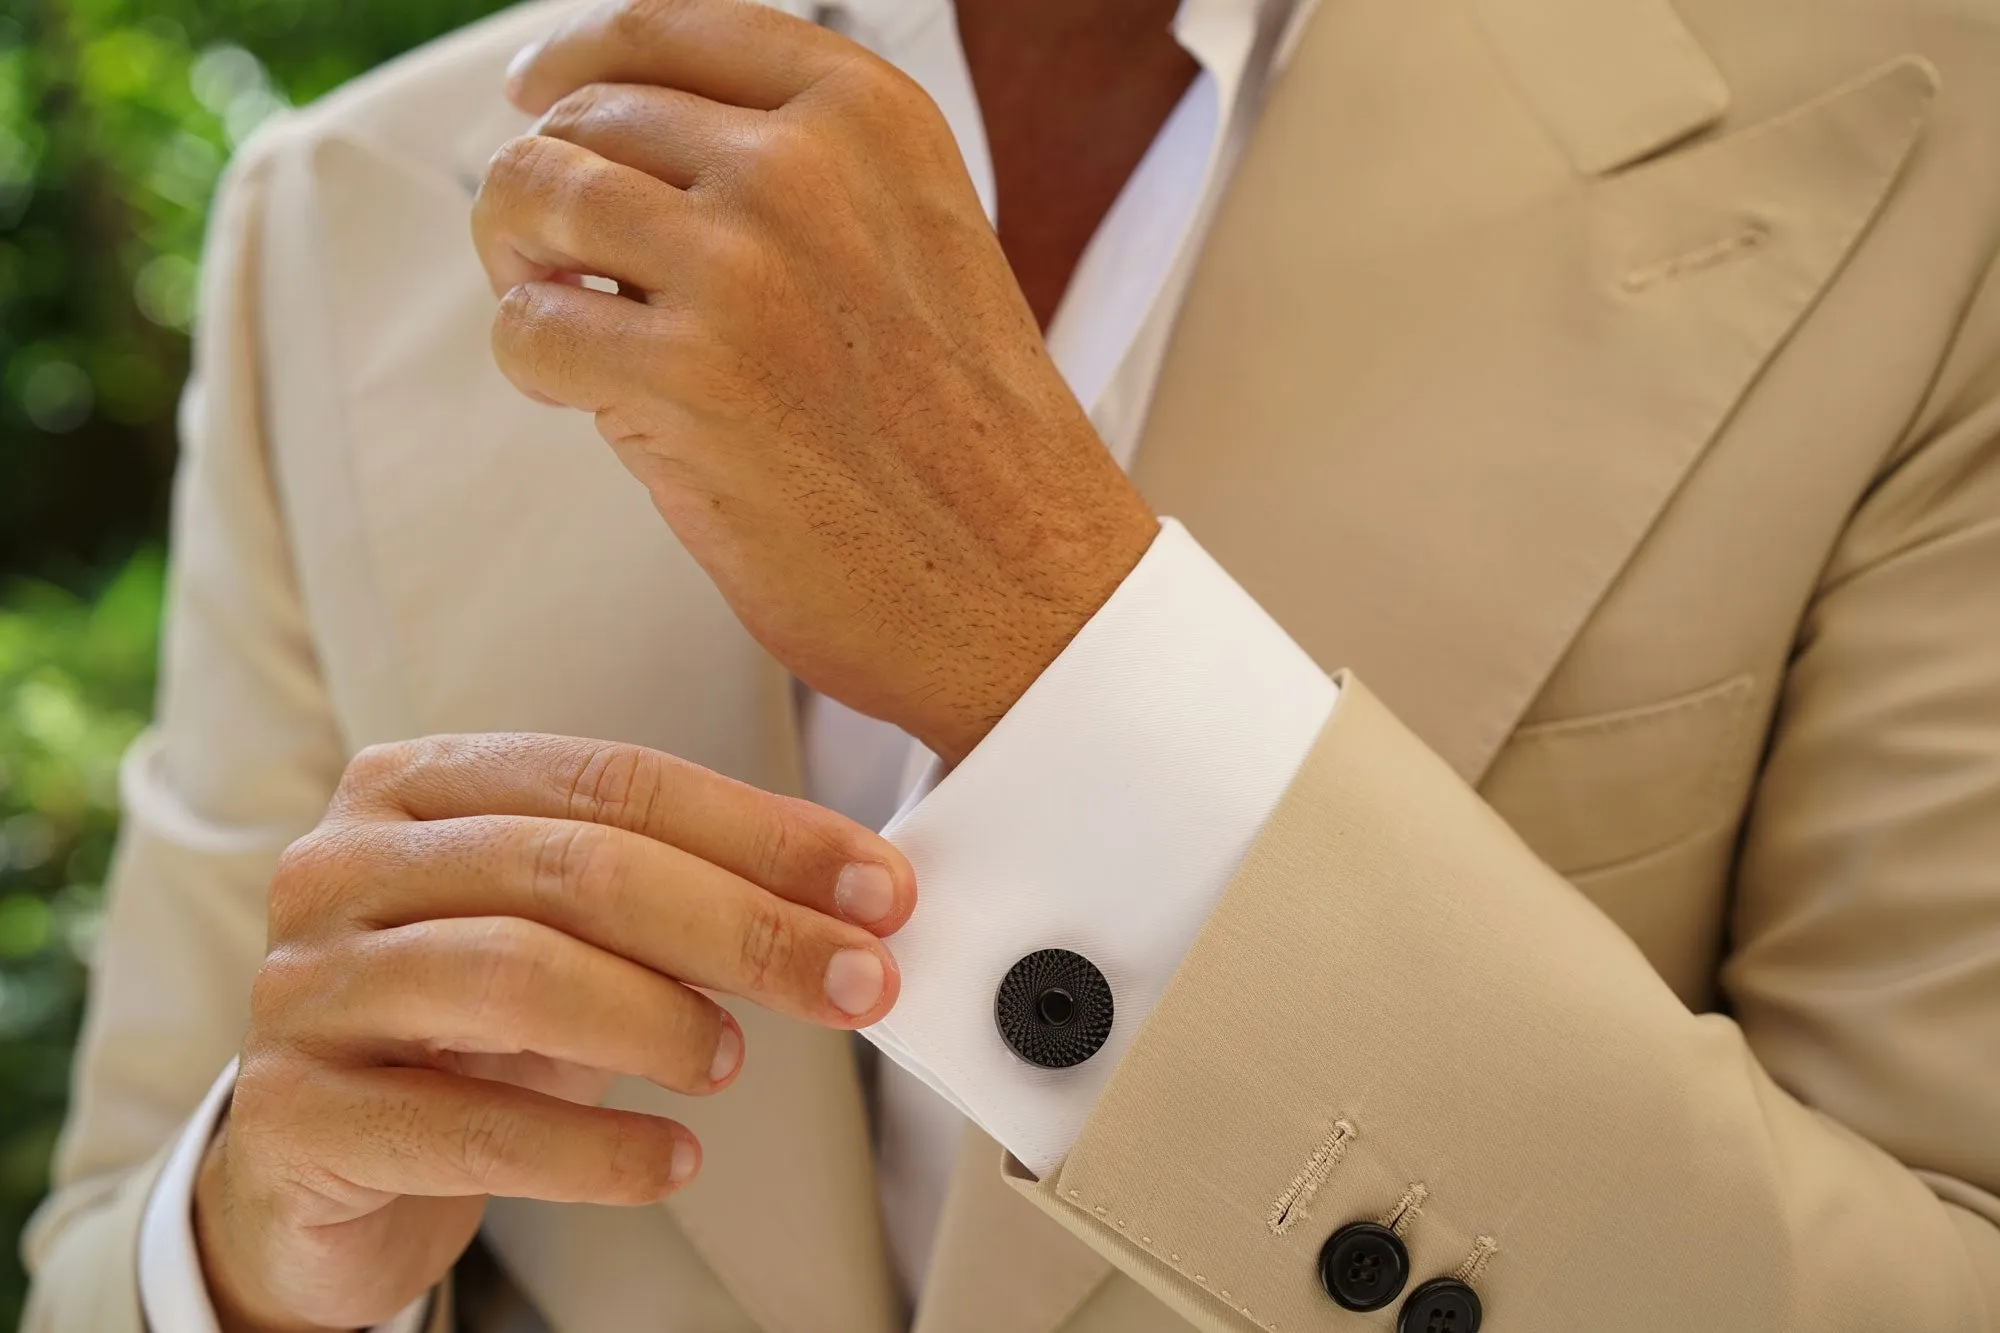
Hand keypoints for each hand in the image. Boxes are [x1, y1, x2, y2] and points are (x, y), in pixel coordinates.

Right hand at [195, 734, 911, 1331]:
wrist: (323, 1166)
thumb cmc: (467, 1028)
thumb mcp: (569, 937)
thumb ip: (679, 898)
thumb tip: (849, 904)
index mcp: (419, 784)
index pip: (615, 782)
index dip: (762, 834)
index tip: (877, 889)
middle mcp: (345, 864)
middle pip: (577, 869)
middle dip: (743, 926)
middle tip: (853, 980)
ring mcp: (305, 986)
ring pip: (517, 976)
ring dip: (660, 1022)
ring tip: (729, 1063)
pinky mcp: (290, 1113)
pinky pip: (469, 1126)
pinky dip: (595, 1150)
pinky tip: (670, 1161)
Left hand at [473, 0, 1158, 765]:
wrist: (1023, 580)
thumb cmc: (964, 434)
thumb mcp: (911, 237)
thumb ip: (797, 171)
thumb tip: (625, 145)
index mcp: (866, 115)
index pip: (666, 29)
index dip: (577, 63)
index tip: (541, 96)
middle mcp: (801, 167)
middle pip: (581, 117)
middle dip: (547, 190)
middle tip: (554, 261)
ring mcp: (740, 267)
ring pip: (530, 196)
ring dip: (519, 264)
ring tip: (563, 320)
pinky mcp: (686, 378)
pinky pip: (526, 328)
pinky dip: (533, 363)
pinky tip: (590, 395)